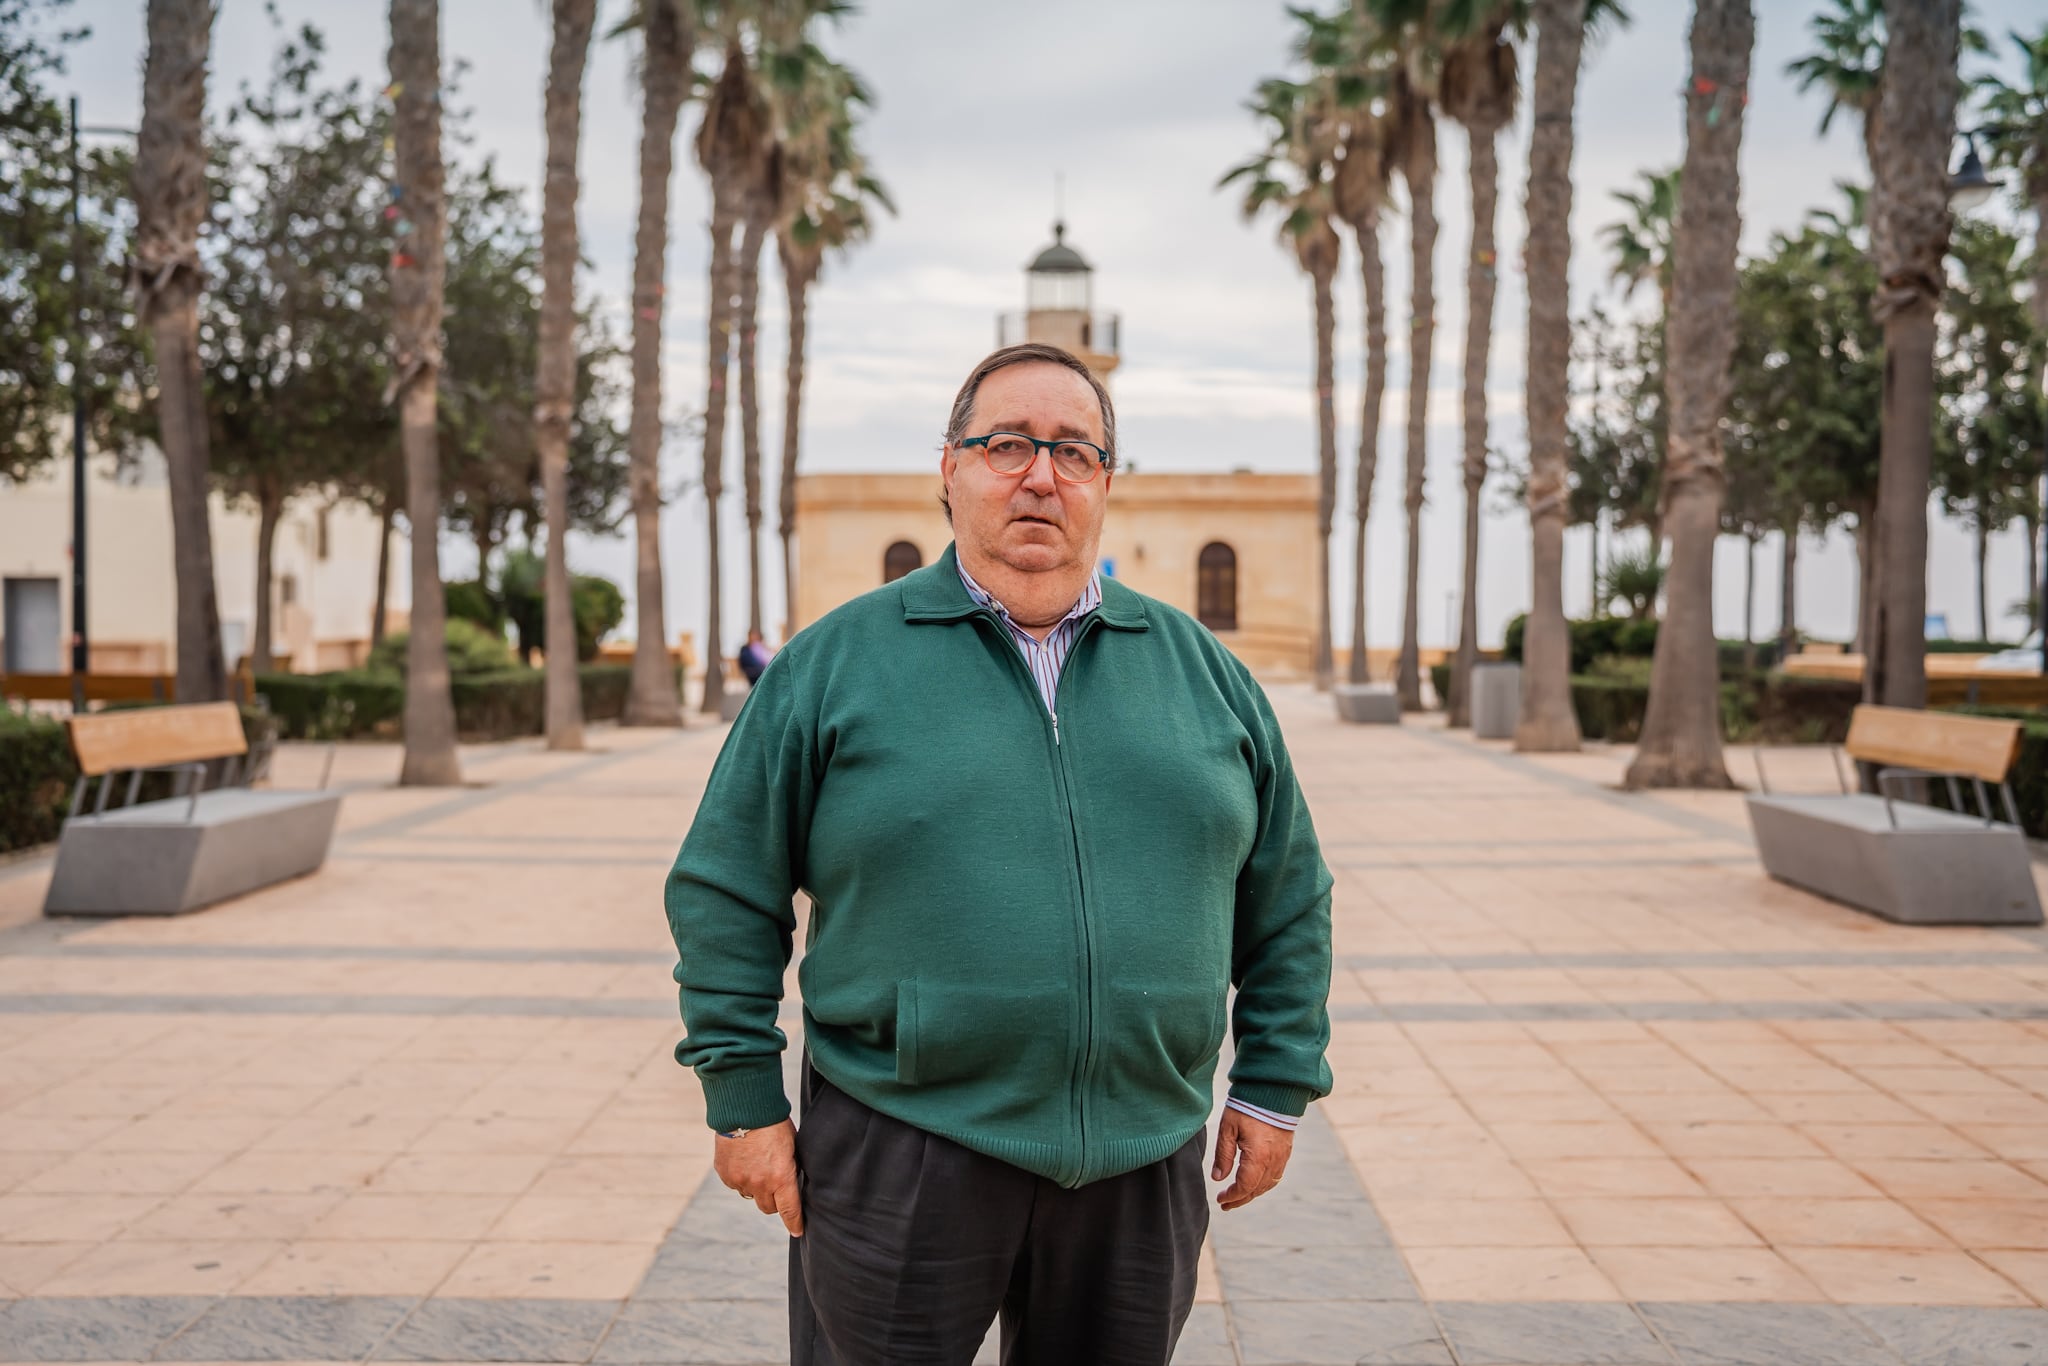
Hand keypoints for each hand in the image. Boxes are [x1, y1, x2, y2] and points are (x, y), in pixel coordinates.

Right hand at [713, 1119, 802, 1236]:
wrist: (745, 1107)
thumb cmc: (774, 1124)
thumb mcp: (792, 1147)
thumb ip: (790, 1168)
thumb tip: (792, 1181)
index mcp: (781, 1177)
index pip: (789, 1210)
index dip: (794, 1222)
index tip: (797, 1231)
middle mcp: (759, 1183)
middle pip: (767, 1207)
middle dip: (773, 1200)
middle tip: (776, 1184)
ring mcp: (739, 1180)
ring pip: (750, 1195)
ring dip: (756, 1187)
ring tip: (758, 1164)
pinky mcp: (724, 1173)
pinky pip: (735, 1184)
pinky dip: (741, 1177)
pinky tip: (744, 1158)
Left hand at [1211, 1107, 1293, 1211]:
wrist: (1274, 1090)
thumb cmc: (1247, 1106)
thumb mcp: (1228, 1128)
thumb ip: (1223, 1155)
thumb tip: (1218, 1178)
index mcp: (1258, 1157)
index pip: (1244, 1186)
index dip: (1232, 1196)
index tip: (1220, 1199)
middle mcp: (1273, 1161)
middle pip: (1256, 1190)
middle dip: (1240, 1199)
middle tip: (1226, 1204)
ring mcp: (1282, 1157)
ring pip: (1267, 1185)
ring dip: (1252, 1193)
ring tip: (1238, 1196)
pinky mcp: (1286, 1152)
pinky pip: (1275, 1176)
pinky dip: (1263, 1184)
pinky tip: (1254, 1183)